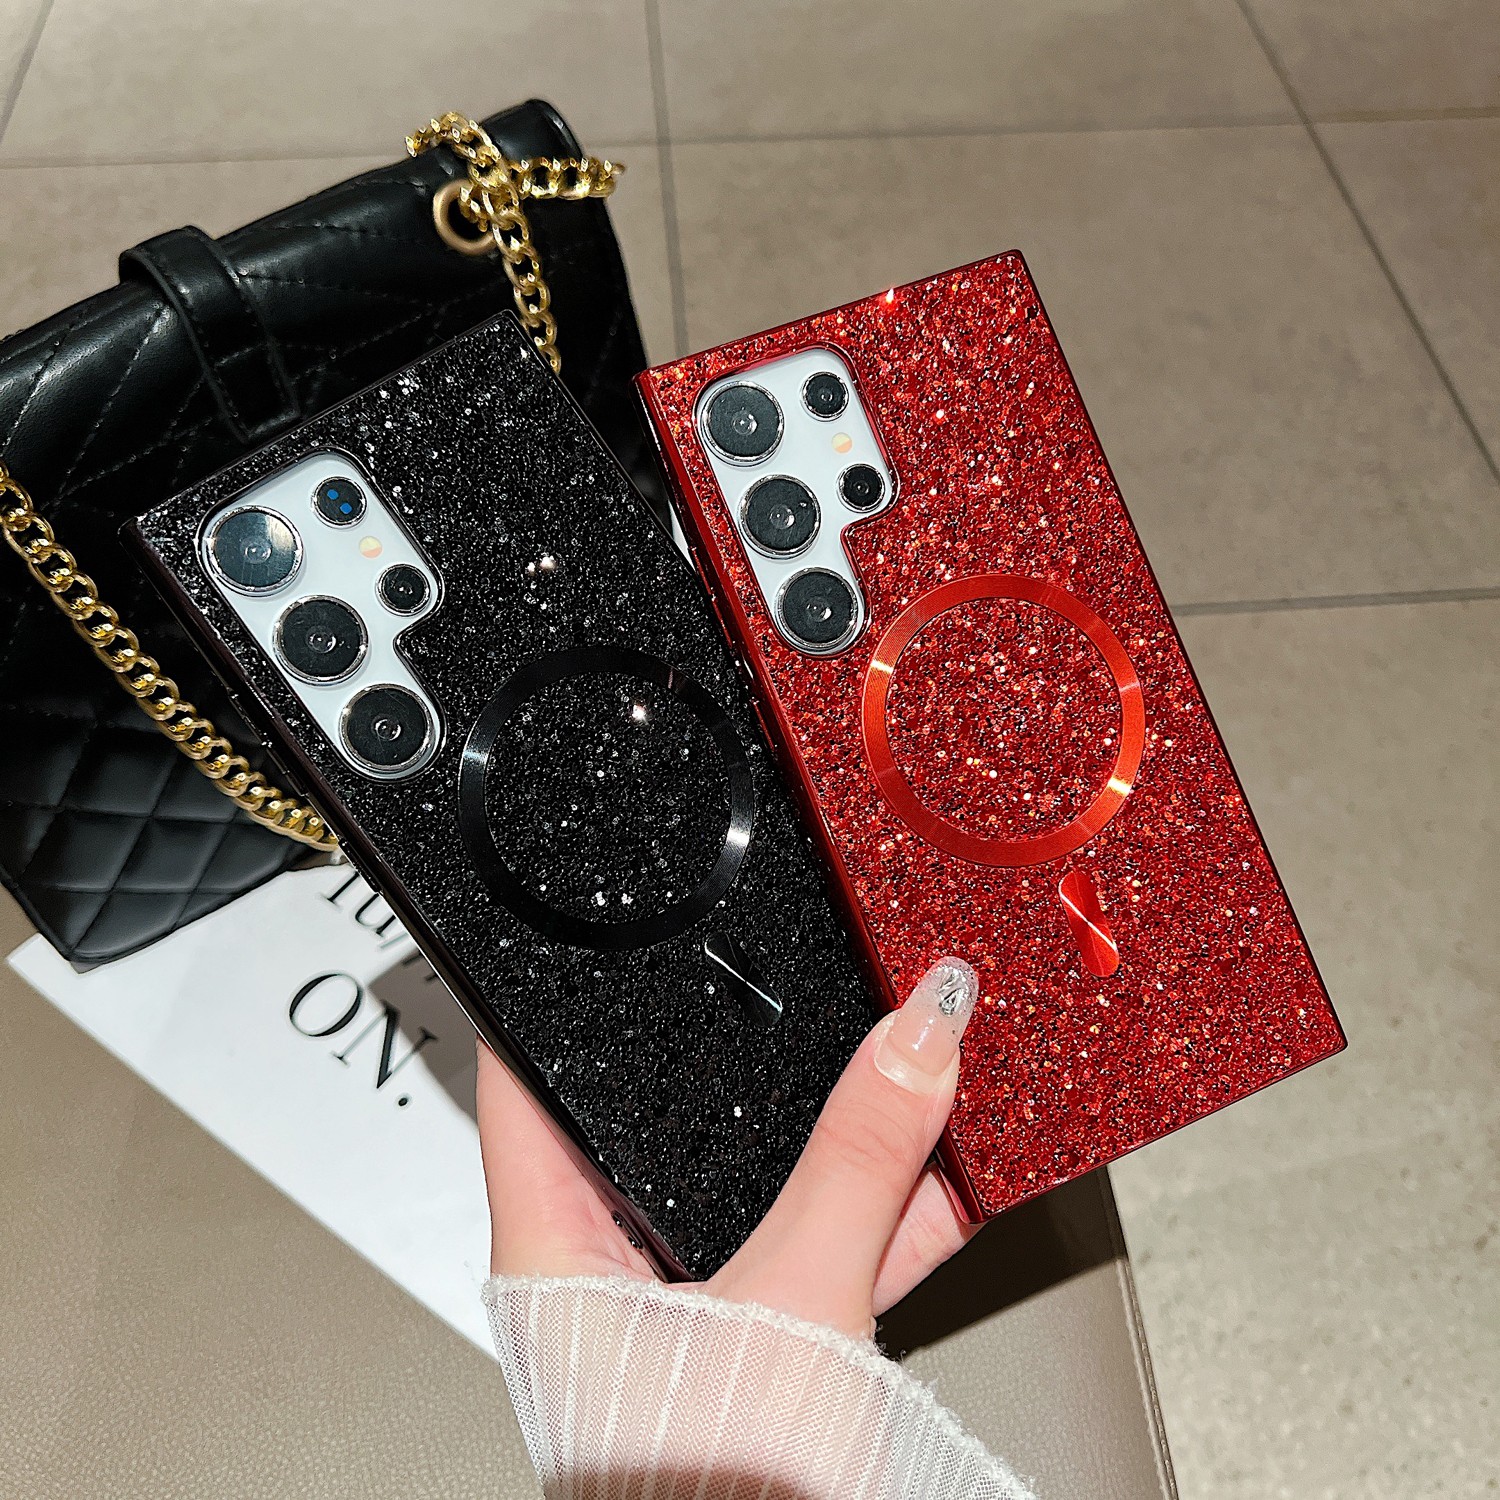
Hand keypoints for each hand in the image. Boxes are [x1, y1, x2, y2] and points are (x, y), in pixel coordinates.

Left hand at [477, 958, 980, 1338]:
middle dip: (759, 1055)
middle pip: (672, 1115)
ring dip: (843, 1130)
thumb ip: (860, 1160)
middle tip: (806, 974)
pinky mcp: (762, 1338)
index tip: (602, 918)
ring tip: (903, 1053)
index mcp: (557, 1246)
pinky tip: (938, 1161)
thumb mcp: (798, 1304)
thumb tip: (913, 1036)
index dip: (557, 991)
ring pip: (764, 1178)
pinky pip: (819, 1237)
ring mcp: (694, 1303)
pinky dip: (880, 1202)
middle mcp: (612, 1269)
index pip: (526, 1076)